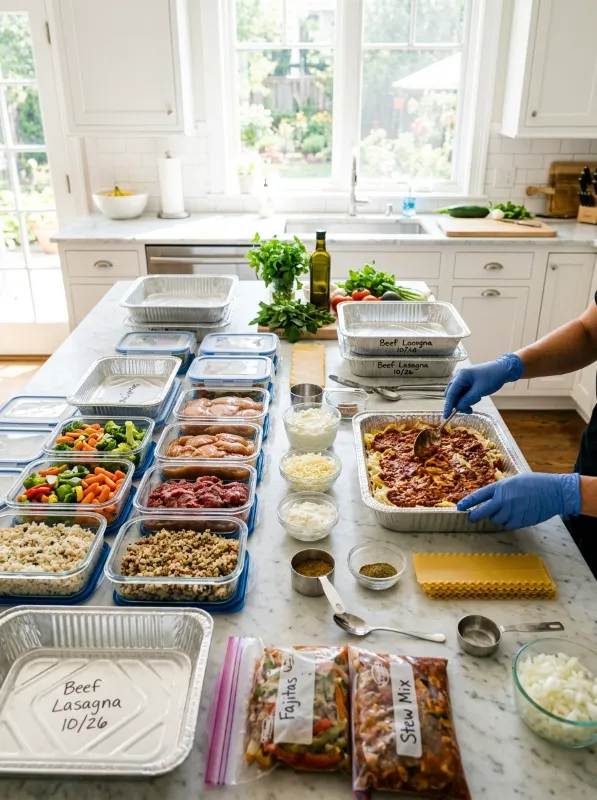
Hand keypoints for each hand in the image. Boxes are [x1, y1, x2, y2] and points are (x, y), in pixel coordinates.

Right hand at [443, 353, 524, 417]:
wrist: (503, 370)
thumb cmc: (492, 378)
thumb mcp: (479, 391)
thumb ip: (467, 400)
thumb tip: (458, 408)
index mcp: (461, 376)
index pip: (451, 393)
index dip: (448, 405)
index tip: (446, 415)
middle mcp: (459, 376)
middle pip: (452, 393)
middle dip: (457, 403)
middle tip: (467, 410)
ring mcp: (463, 379)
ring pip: (458, 394)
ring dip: (463, 402)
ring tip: (474, 404)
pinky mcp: (468, 381)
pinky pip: (463, 392)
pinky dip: (467, 398)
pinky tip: (476, 398)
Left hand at [457, 473, 580, 528]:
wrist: (553, 492)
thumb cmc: (534, 483)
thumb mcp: (513, 481)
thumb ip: (500, 490)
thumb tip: (489, 500)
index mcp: (500, 487)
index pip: (479, 496)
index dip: (468, 502)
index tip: (459, 507)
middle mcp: (503, 500)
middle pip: (482, 512)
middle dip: (474, 516)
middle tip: (471, 518)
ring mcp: (511, 512)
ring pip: (495, 520)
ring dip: (497, 517)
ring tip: (509, 509)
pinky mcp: (519, 521)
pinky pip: (507, 525)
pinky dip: (508, 522)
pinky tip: (517, 514)